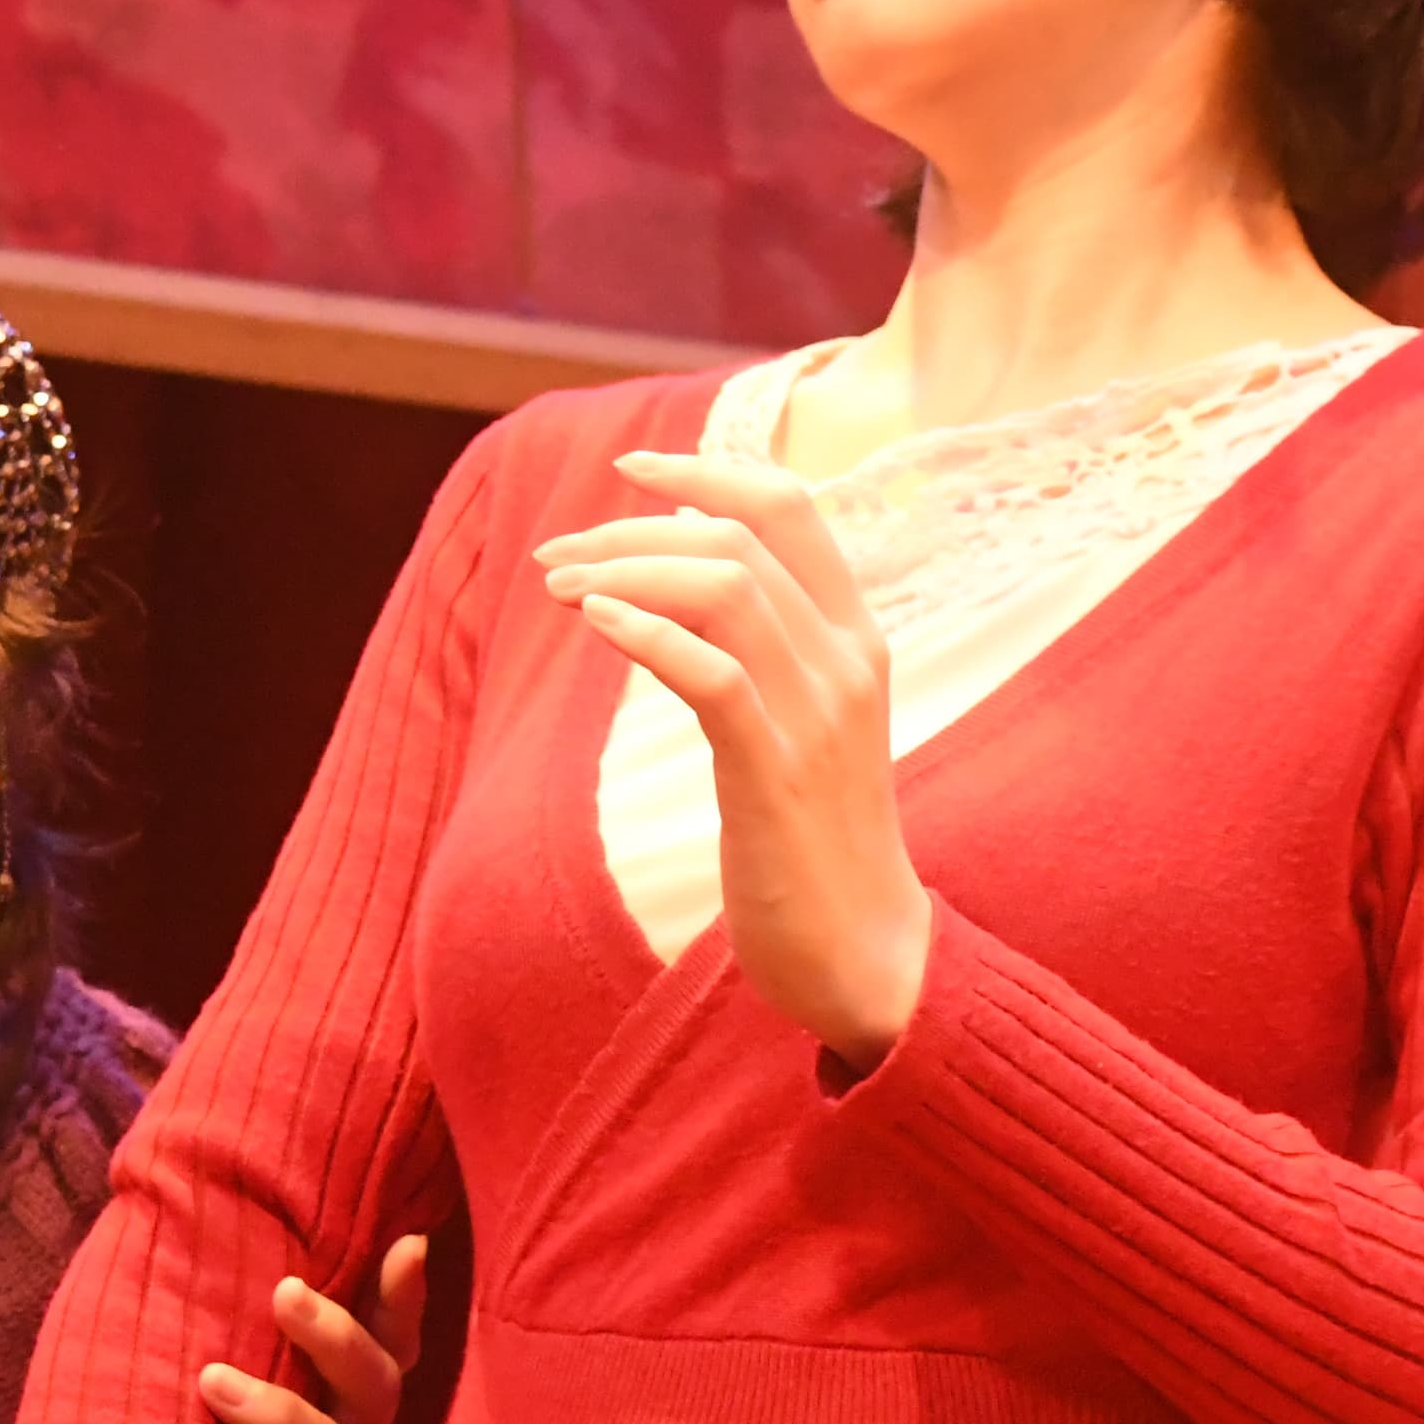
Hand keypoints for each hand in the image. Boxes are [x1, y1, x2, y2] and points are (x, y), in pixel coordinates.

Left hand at [208, 1233, 428, 1423]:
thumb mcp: (209, 1423)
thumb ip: (222, 1358)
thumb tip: (180, 1257)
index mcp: (336, 1418)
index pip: (383, 1351)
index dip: (402, 1303)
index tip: (407, 1245)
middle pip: (376, 1389)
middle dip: (337, 1337)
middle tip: (283, 1291)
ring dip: (278, 1411)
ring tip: (214, 1382)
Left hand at [536, 450, 930, 1061]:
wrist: (867, 954)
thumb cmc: (815, 840)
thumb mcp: (799, 722)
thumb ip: (761, 645)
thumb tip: (682, 568)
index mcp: (858, 638)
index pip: (791, 508)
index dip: (708, 471)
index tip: (629, 469)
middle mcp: (848, 662)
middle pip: (739, 540)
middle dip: (634, 530)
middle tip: (556, 554)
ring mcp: (819, 716)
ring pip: (725, 590)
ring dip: (625, 573)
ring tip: (558, 588)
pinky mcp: (777, 775)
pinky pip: (713, 675)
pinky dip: (646, 635)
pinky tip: (592, 623)